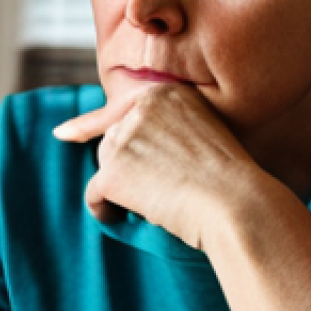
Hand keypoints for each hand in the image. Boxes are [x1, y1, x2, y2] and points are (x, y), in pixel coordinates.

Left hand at [53, 83, 254, 250]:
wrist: (238, 207)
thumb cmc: (231, 182)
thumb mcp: (205, 136)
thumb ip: (168, 129)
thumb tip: (126, 143)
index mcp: (166, 92)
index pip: (125, 111)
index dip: (102, 131)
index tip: (72, 137)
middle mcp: (142, 106)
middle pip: (114, 140)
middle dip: (128, 167)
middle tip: (161, 191)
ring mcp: (125, 138)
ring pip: (105, 165)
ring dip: (121, 188)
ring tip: (155, 204)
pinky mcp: (112, 171)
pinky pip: (93, 194)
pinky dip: (103, 210)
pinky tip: (121, 218)